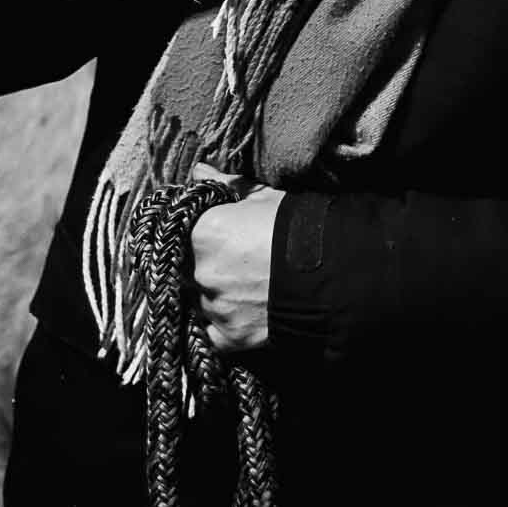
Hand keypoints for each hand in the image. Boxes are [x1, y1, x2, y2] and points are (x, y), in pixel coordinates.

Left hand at [189, 164, 284, 355]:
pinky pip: (211, 334)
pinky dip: (220, 326)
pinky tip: (238, 314)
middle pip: (182, 270)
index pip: (176, 233)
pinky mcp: (230, 337)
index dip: (189, 235)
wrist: (331, 272)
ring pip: (197, 302)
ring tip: (238, 287)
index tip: (203, 236)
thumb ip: (224, 184)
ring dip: (210, 295)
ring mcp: (214, 308)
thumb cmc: (296, 227)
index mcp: (202, 233)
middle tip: (226, 262)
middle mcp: (200, 272)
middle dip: (197, 266)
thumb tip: (199, 169)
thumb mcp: (261, 197)